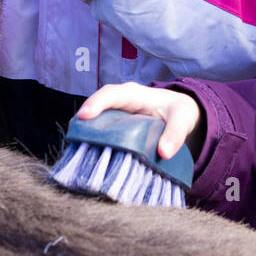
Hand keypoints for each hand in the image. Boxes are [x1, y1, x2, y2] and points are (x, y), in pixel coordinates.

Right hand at [75, 82, 202, 160]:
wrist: (178, 114)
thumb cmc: (178, 111)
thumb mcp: (183, 119)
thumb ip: (176, 134)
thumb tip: (164, 153)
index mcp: (134, 95)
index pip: (111, 94)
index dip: (96, 103)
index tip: (84, 116)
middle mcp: (119, 103)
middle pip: (94, 108)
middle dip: (82, 122)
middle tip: (73, 140)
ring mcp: (113, 116)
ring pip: (93, 123)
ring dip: (84, 136)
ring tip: (76, 154)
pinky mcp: (113, 129)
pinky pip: (99, 134)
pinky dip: (93, 145)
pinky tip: (88, 161)